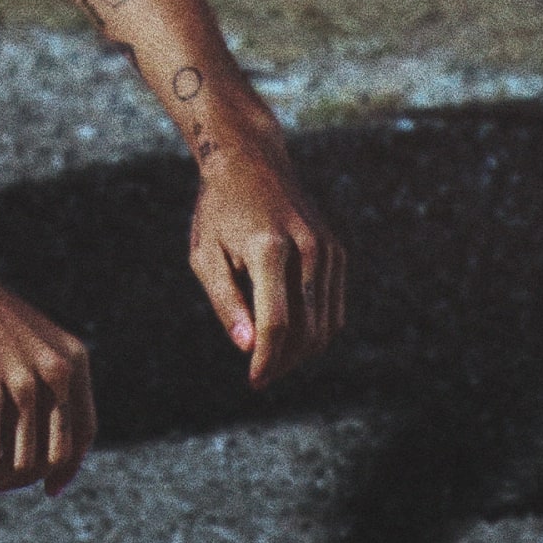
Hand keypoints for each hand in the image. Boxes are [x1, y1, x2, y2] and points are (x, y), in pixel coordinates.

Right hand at [0, 242, 95, 496]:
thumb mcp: (24, 340)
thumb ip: (40, 379)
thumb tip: (35, 442)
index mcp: (72, 360)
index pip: (84, 434)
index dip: (67, 469)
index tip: (48, 488)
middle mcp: (55, 373)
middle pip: (54, 458)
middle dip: (21, 480)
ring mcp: (21, 383)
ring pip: (21, 464)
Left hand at [188, 136, 345, 387]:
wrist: (250, 162)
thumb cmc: (219, 211)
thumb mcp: (205, 253)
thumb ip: (226, 301)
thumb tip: (247, 348)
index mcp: (269, 248)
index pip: (276, 322)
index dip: (266, 358)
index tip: (253, 380)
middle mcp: (307, 249)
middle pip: (306, 329)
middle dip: (284, 360)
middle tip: (261, 374)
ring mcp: (327, 249)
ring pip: (325, 323)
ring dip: (302, 351)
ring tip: (273, 360)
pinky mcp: (337, 250)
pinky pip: (333, 305)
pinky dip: (317, 329)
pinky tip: (291, 337)